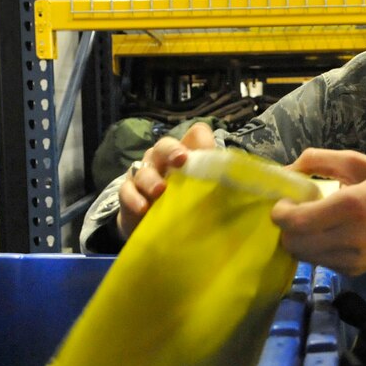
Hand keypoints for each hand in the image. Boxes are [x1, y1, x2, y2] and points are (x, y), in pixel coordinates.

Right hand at [117, 122, 214, 239]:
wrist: (159, 231)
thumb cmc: (188, 206)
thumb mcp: (207, 196)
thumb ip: (219, 185)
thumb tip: (239, 184)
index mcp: (188, 156)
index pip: (196, 135)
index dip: (200, 140)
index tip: (206, 152)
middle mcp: (164, 160)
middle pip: (165, 144)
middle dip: (172, 150)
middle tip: (181, 160)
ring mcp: (144, 174)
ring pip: (144, 167)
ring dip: (151, 178)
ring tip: (160, 191)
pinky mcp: (128, 193)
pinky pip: (126, 190)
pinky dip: (134, 198)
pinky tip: (143, 208)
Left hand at [271, 148, 365, 275]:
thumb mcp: (358, 162)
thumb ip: (318, 160)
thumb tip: (285, 171)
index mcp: (351, 206)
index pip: (297, 221)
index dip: (280, 213)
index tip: (285, 200)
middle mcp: (351, 237)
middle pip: (293, 243)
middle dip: (286, 226)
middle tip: (296, 210)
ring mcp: (353, 258)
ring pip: (302, 255)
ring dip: (298, 239)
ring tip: (312, 221)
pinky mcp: (355, 271)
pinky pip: (318, 262)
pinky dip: (314, 249)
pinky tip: (327, 233)